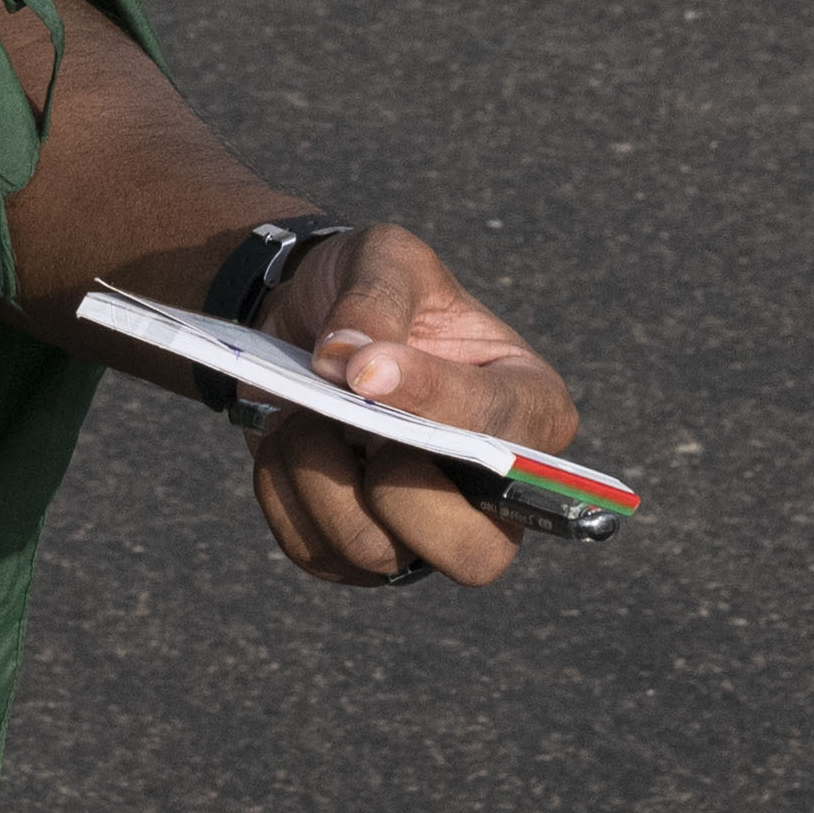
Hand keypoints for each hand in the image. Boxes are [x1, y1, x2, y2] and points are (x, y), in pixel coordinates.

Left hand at [249, 226, 581, 593]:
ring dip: (318, 476)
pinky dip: (282, 490)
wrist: (310, 321)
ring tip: (300, 411)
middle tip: (347, 416)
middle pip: (474, 551)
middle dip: (397, 490)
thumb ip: (378, 298)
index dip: (434, 405)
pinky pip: (316, 552)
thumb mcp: (387, 258)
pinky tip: (282, 435)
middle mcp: (491, 488)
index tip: (365, 370)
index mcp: (530, 406)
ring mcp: (424, 529)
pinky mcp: (358, 547)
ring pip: (377, 554)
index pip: (504, 434)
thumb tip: (349, 361)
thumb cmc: (376, 290)